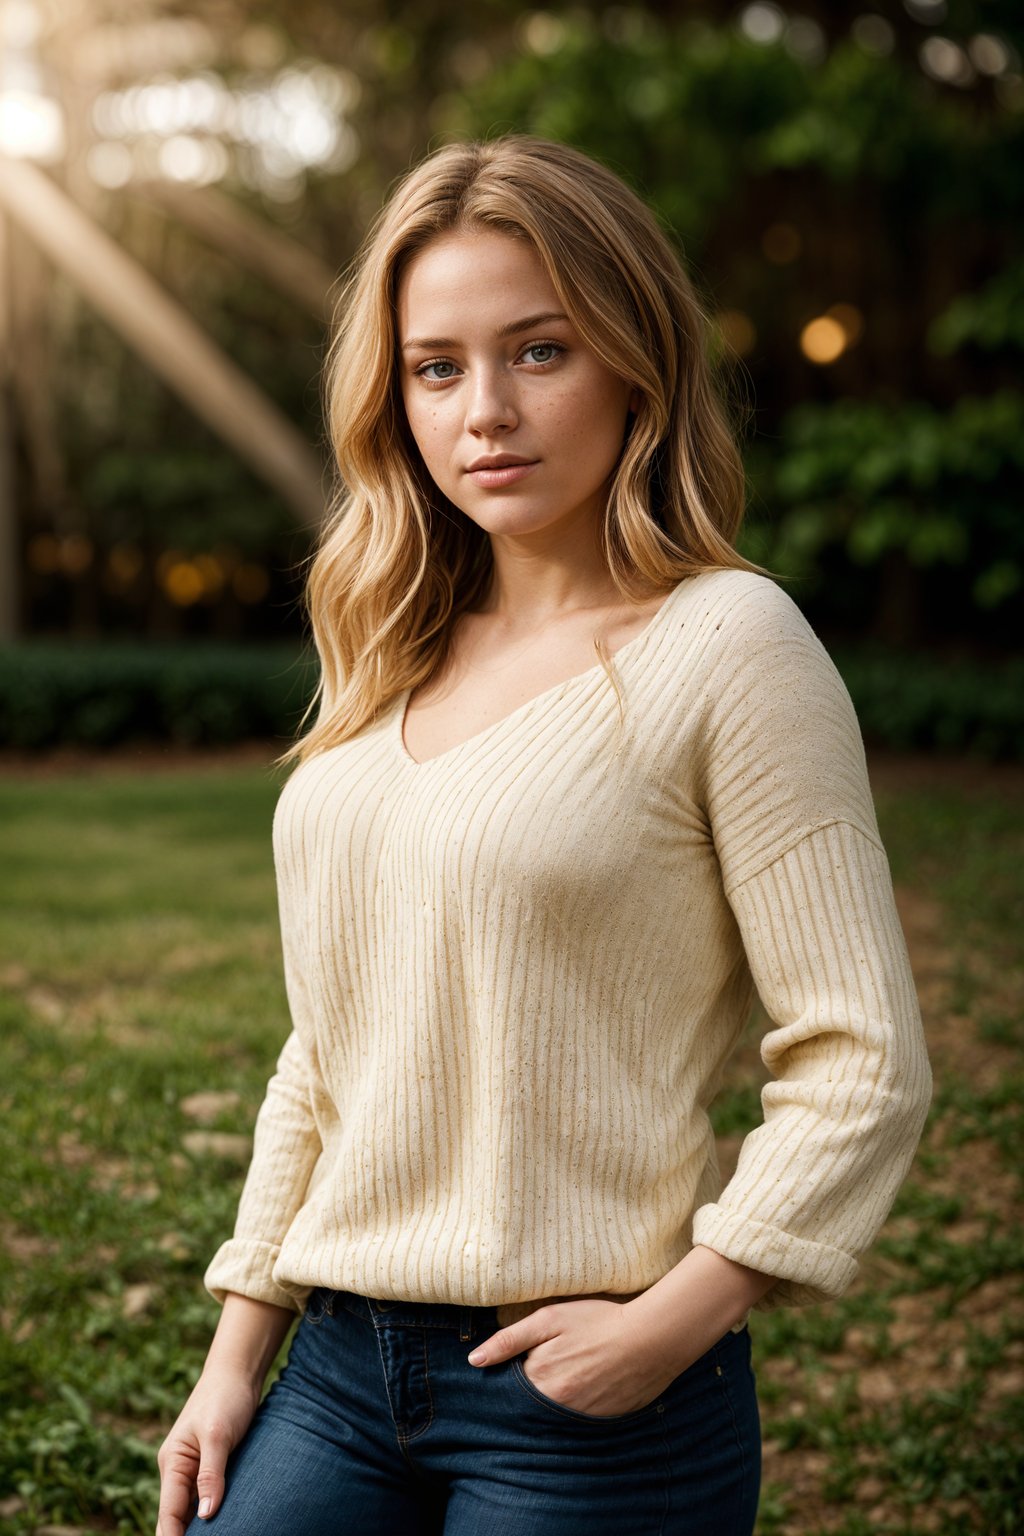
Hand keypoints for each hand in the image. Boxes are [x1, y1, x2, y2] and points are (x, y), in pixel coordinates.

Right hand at [155, 1366, 260, 1534]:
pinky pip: (206, 1498)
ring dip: (199, 1528)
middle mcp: (178, 1470)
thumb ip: (211, 1474)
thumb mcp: (218, 1434)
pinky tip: (223, 1525)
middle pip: (176, 1518)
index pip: (169, 1515)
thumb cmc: (226, 1397)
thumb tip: (207, 1515)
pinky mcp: (210, 1466)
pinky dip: (211, 1514)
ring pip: (191, 1511)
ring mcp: (193, 1469)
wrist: (238, 1372)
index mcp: (172, 1463)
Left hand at [466, 1297, 683, 1417]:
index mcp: (540, 1381)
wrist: (650, 1339)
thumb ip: (510, 1339)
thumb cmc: (598, 1322)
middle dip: (532, 1390)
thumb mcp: (550, 1319)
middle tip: (553, 1365)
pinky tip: (587, 1386)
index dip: (514, 1372)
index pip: (510, 1388)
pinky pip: (576, 1423)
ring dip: (553, 1400)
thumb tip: (475, 1360)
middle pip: (530, 1406)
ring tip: (571, 1374)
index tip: (522, 1361)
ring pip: (552, 1415)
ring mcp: (580, 1420)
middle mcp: (556, 1408)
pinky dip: (575, 1408)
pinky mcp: (601, 1423)